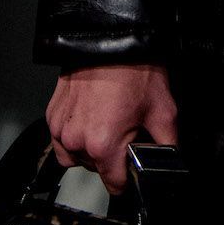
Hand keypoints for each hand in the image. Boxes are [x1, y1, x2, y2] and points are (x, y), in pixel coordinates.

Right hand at [46, 62, 177, 193]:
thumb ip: (168, 146)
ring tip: (107, 122)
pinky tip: (91, 117)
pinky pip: (62, 139)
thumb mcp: (164, 110)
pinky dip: (75, 135)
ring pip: (77, 156)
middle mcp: (77, 140)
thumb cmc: (134, 70)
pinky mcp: (52, 116)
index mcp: (103, 145)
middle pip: (97, 169)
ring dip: (91, 148)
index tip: (132, 170)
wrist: (111, 40)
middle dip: (112, 156)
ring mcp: (61, 128)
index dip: (128, 179)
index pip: (115, 184)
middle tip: (125, 130)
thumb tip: (171, 162)